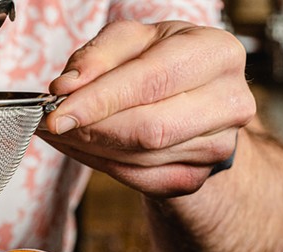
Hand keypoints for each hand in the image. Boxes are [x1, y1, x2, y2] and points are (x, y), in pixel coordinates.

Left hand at [39, 20, 254, 197]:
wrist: (193, 101)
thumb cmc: (161, 62)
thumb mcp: (133, 41)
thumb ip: (98, 55)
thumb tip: (67, 86)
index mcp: (217, 54)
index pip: (153, 80)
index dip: (101, 100)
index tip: (58, 112)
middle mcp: (228, 101)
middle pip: (149, 128)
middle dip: (92, 129)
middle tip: (53, 123)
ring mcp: (217, 147)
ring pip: (139, 157)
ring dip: (89, 148)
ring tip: (61, 132)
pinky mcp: (194, 178)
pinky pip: (137, 179)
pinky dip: (100, 164)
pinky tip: (80, 148)